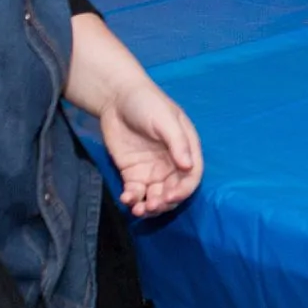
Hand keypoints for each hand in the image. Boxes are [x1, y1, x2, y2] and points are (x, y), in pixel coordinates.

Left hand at [100, 79, 203, 215]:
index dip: (183, 190)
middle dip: (165, 203)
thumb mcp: (166, 119)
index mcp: (186, 149)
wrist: (116, 98)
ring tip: (139, 210)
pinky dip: (132, 199)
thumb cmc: (147, 103)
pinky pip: (136, 192)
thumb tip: (188, 167)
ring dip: (150, 207)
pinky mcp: (133, 174)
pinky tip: (126, 199)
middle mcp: (171, 163)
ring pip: (155, 196)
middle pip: (174, 191)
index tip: (170, 197)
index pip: (191, 176)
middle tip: (152, 205)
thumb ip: (178, 142)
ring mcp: (152, 170)